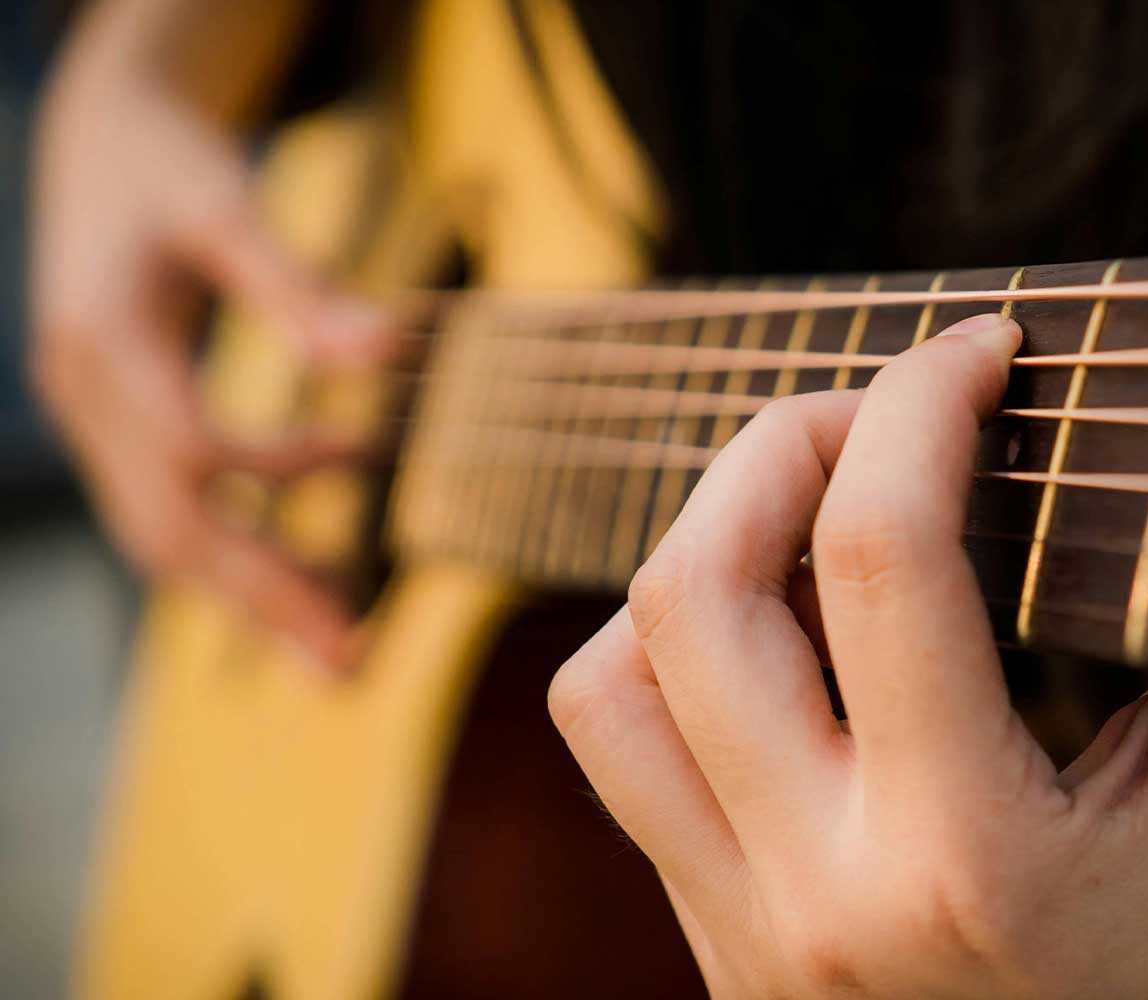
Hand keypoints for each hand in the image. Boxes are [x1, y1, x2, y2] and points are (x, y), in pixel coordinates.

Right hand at [29, 59, 388, 667]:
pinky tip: (308, 573)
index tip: (359, 459)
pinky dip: (235, 553)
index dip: (273, 470)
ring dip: (251, 596)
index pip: (185, 444)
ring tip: (340, 647)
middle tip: (353, 659)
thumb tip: (386, 353)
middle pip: (168, 525)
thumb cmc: (167, 161)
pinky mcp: (111, 430)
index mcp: (104, 335)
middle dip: (262, 595)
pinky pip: (166, 515)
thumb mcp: (227, 204)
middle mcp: (82, 393)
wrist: (95, 140)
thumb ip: (297, 283)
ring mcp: (88, 420)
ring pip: (161, 537)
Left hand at [550, 313, 1147, 997]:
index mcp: (973, 859)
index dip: (923, 401)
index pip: (880, 556)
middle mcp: (823, 912)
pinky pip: (639, 778)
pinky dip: (697, 670)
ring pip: (607, 694)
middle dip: (779, 447)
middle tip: (883, 409)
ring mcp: (756, 954)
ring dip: (696, 566)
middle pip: (691, 600)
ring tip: (814, 524)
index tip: (985, 349)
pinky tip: (813, 642)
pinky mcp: (733, 970)